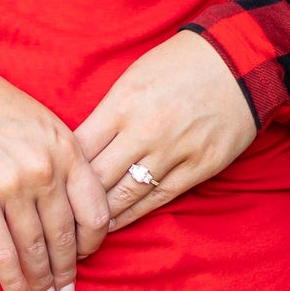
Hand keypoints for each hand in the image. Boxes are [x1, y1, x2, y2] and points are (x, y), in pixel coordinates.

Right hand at [0, 73, 110, 290]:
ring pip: (34, 251)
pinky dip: (14, 284)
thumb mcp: (48, 127)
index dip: (93, 243)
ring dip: (42, 283)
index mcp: (68, 152)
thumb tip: (81, 213)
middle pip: (64, 237)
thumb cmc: (0, 113)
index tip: (85, 256)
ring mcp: (12, 188)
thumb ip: (69, 164)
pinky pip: (2, 255)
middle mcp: (45, 172)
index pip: (95, 213)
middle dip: (67, 272)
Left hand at [73, 31, 256, 231]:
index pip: (79, 149)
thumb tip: (79, 146)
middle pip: (97, 178)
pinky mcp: (199, 166)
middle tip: (57, 219)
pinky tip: (116, 223)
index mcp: (122, 104)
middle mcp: (144, 131)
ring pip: (126, 194)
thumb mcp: (133, 77)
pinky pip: (159, 198)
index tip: (50, 187)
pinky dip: (133, 214)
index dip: (61, 172)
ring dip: (100, 216)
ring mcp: (173, 151)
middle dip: (74, 202)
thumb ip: (108, 112)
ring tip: (82, 230)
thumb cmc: (179, 64)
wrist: (239, 60)